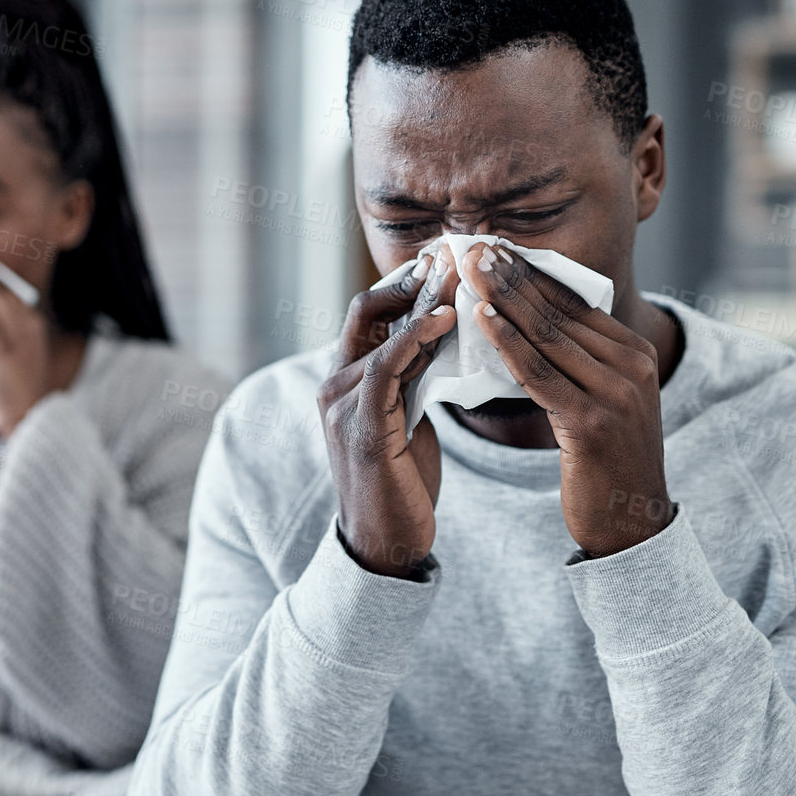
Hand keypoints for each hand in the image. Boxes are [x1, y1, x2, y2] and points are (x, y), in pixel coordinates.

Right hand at [317, 248, 458, 577]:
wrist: (386, 543)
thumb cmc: (402, 482)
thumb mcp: (409, 416)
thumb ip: (413, 378)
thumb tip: (442, 339)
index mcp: (346, 379)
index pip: (371, 312)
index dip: (408, 283)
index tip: (449, 260)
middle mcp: (335, 384)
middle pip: (369, 309)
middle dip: (413, 279)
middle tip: (457, 252)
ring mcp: (342, 405)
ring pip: (381, 333)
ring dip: (423, 301)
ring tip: (460, 275)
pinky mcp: (359, 428)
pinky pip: (384, 370)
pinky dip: (414, 339)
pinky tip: (446, 320)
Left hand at [460, 241, 672, 557]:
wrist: (631, 526)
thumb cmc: (603, 464)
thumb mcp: (597, 401)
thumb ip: (574, 362)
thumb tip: (527, 321)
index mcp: (635, 353)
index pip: (573, 302)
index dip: (529, 272)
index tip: (493, 246)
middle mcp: (632, 365)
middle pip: (559, 310)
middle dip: (512, 274)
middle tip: (474, 242)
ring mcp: (616, 393)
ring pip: (546, 335)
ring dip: (502, 297)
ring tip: (469, 268)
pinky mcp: (593, 423)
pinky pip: (539, 374)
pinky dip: (507, 343)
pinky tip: (480, 319)